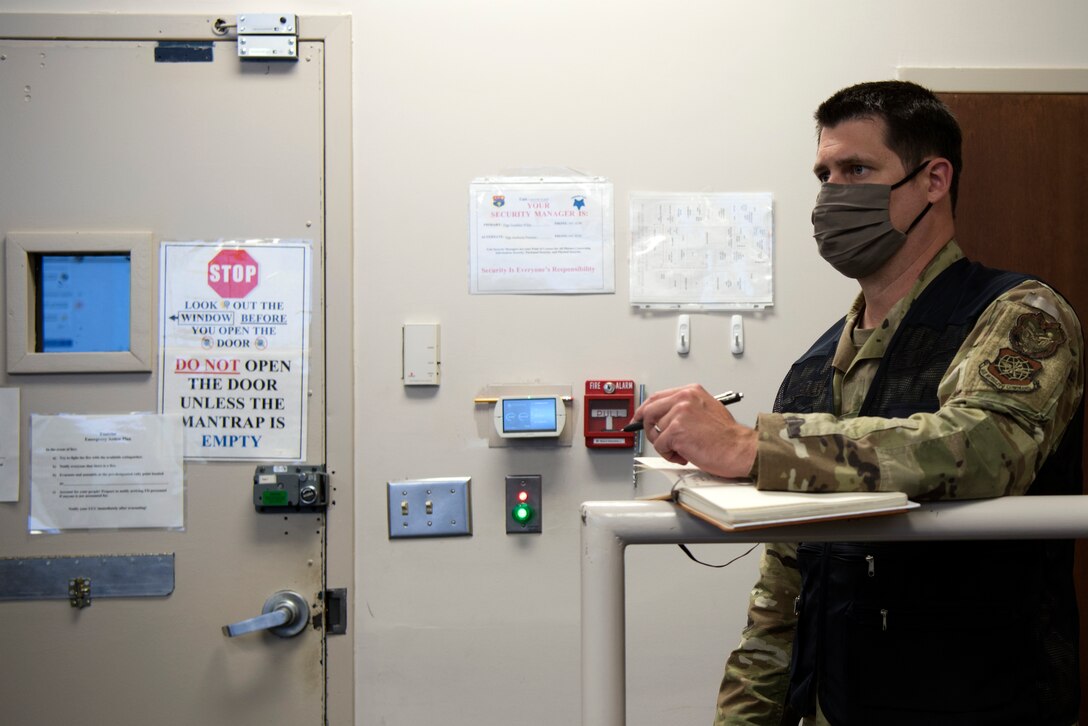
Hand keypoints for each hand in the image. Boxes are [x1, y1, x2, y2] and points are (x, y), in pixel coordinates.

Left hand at [631, 384, 756, 477]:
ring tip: (683, 449)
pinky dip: (669, 455)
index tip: (638, 418)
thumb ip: (685, 409)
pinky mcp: (676, 431)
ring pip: (655, 432)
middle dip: (649, 429)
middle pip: (649, 411)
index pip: (657, 397)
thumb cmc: (727, 435)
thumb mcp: (706, 410)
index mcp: (691, 391)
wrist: (739, 448)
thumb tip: (663, 417)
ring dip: (666, 446)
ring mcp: (679, 414)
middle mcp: (684, 399)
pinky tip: (684, 455)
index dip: (645, 410)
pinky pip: (660, 446)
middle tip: (660, 440)